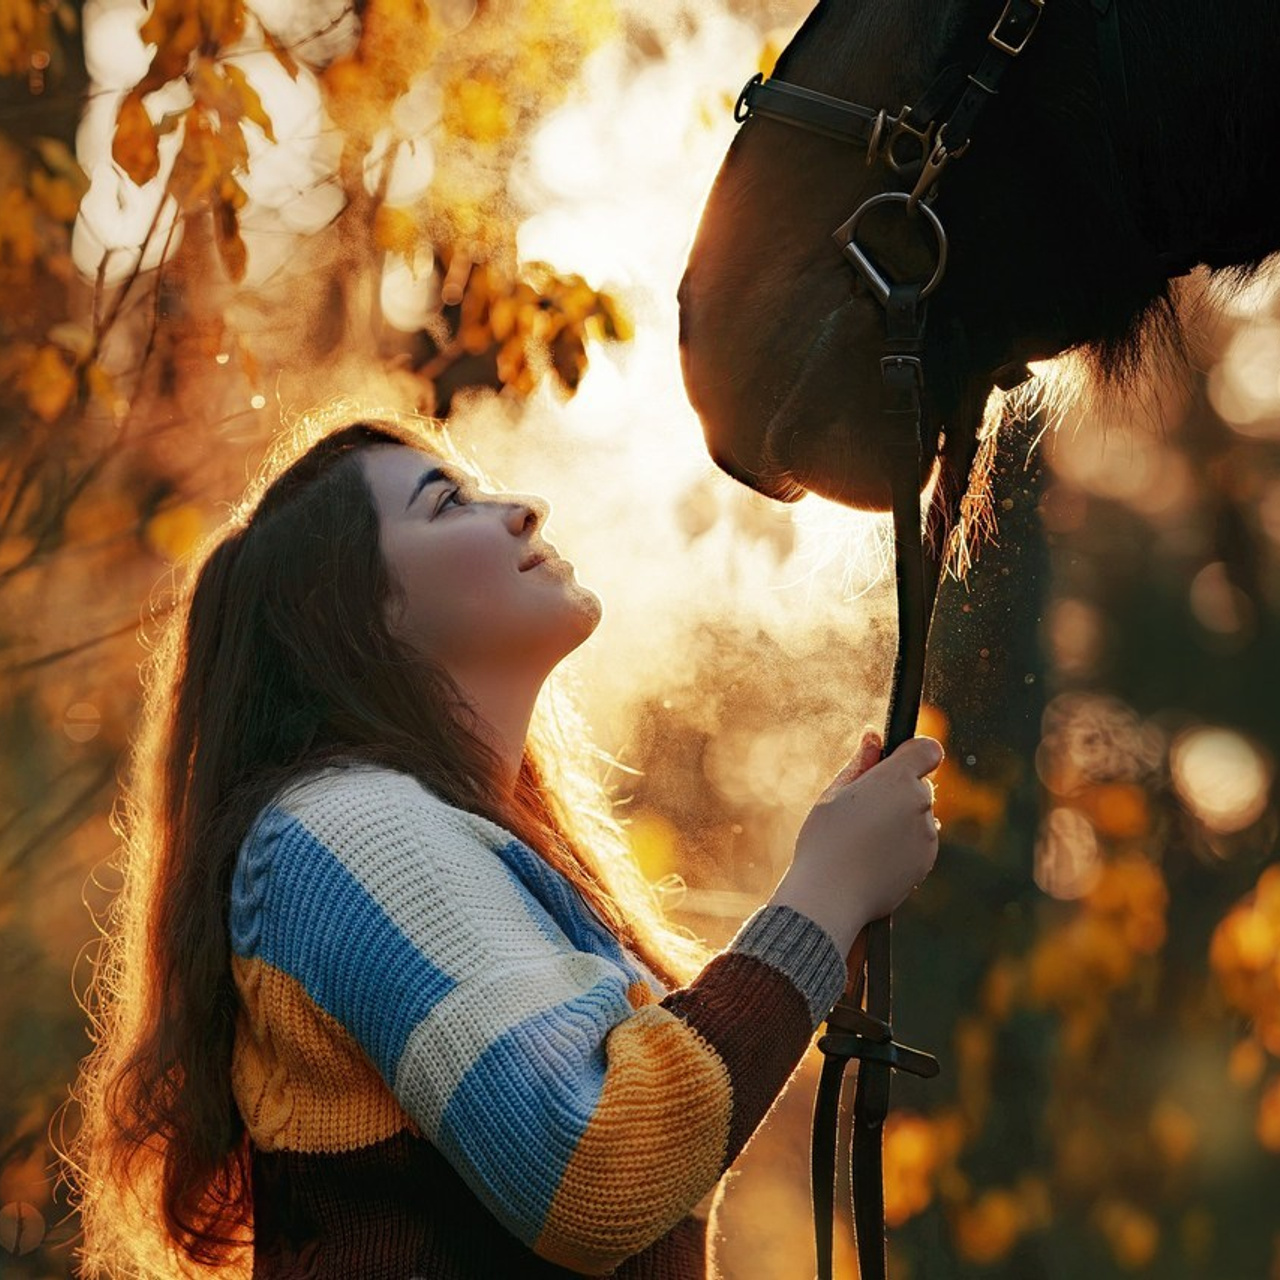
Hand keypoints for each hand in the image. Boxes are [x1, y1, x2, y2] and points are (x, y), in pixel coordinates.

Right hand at [769, 729, 942, 957]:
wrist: (831, 896)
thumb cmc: (825, 840)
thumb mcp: (834, 794)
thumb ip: (861, 763)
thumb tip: (874, 736)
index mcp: (897, 779)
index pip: (928, 750)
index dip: (913, 753)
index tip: (895, 763)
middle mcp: (920, 804)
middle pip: (919, 785)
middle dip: (897, 791)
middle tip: (862, 810)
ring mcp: (927, 835)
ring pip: (918, 815)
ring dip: (900, 820)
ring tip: (864, 839)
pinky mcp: (927, 862)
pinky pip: (918, 842)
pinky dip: (902, 845)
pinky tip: (873, 856)